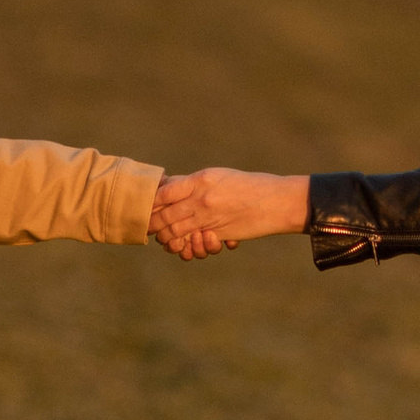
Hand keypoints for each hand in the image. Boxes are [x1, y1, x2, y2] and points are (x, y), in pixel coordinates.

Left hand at [152, 169, 309, 258]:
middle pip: (165, 212)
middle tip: (142, 225)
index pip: (165, 191)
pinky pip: (192, 241)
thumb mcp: (220, 176)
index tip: (143, 204)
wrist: (276, 202)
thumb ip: (196, 182)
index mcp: (201, 179)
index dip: (151, 200)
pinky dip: (181, 243)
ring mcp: (209, 217)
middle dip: (152, 221)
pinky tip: (176, 243)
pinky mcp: (217, 233)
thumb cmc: (250, 186)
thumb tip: (172, 185)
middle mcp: (201, 197)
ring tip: (158, 236)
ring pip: (175, 229)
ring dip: (164, 235)